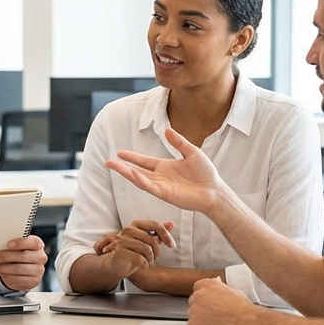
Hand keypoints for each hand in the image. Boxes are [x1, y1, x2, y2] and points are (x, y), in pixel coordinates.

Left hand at [0, 235, 47, 291]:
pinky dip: (7, 277)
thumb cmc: (18, 253)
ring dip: (2, 268)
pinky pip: (19, 279)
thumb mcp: (17, 247)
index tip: (8, 244)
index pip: (33, 242)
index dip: (20, 243)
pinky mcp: (34, 281)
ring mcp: (38, 270)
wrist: (23, 270)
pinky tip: (0, 274)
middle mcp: (40, 257)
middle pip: (23, 256)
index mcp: (37, 244)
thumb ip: (11, 244)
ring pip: (19, 269)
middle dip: (5, 256)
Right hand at [95, 219, 175, 282]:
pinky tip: (142, 265)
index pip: (156, 225)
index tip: (172, 246)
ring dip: (151, 258)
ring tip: (148, 261)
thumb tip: (172, 224)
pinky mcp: (121, 251)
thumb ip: (158, 232)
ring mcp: (123, 240)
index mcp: (136, 224)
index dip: (167, 236)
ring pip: (147, 249)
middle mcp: (128, 229)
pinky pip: (140, 258)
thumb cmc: (133, 251)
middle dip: (157, 251)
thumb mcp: (147, 240)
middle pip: (152, 239)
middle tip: (156, 257)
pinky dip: (145, 264)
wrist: (117, 264)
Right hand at [106, 128, 227, 214]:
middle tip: (108, 162)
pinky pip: (149, 186)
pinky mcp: (165, 194)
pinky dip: (140, 180)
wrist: (215, 191)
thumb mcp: (192, 152)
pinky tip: (131, 173)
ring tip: (113, 166)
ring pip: (139, 179)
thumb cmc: (206, 174)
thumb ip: (179, 142)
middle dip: (122, 167)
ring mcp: (161, 186)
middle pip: (137, 170)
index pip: (145, 161)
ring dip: (126, 173)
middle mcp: (160, 177)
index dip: (132, 157)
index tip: (120, 153)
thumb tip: (166, 130)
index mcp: (166, 167)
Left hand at [187, 277, 257, 324]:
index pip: (198, 287)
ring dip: (199, 317)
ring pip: (192, 313)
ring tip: (214, 321)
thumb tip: (217, 289)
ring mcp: (195, 309)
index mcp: (208, 284)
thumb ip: (220, 288)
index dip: (204, 296)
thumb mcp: (232, 290)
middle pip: (194, 300)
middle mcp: (199, 295)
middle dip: (201, 306)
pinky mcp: (194, 323)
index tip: (207, 301)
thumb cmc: (242, 308)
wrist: (245, 321)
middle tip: (213, 313)